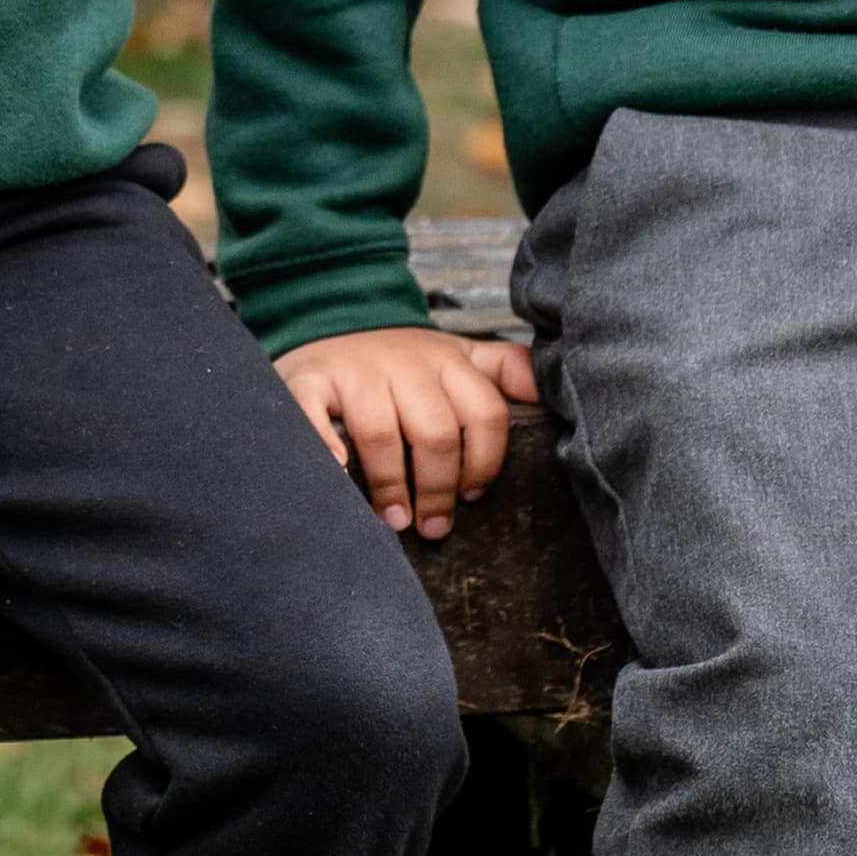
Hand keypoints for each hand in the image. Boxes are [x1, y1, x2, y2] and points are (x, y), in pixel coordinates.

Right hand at [279, 325, 541, 537]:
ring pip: (381, 433)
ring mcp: (354, 367)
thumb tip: (548, 391)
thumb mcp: (457, 357)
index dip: (485, 465)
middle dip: (438, 489)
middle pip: (436, 432)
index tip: (472, 497)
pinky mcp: (309, 378)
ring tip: (392, 520)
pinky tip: (337, 473)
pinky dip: (324, 446)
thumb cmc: (400, 364)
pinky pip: (314, 413)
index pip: (485, 415)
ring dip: (389, 486)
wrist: (326, 329)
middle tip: (432, 527)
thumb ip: (505, 370)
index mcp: (448, 360)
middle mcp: (404, 360)